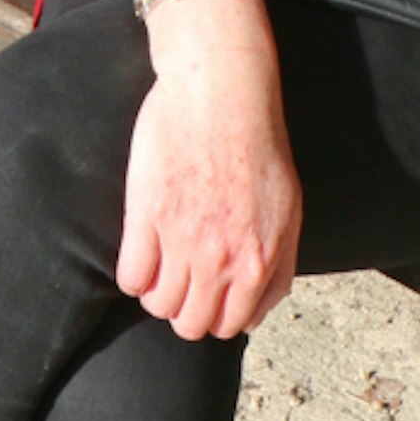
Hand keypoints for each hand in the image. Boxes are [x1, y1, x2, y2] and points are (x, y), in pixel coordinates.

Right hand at [115, 0, 300, 339]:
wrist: (222, 94)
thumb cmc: (258, 147)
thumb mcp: (289, 212)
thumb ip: (278, 268)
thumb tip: (255, 314)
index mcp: (258, 261)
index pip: (230, 326)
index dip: (215, 315)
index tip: (206, 296)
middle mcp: (220, 260)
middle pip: (190, 324)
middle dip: (185, 309)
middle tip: (181, 281)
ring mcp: (181, 241)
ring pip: (158, 305)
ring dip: (157, 292)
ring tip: (160, 265)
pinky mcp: (146, 217)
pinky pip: (130, 277)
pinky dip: (133, 274)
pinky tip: (141, 252)